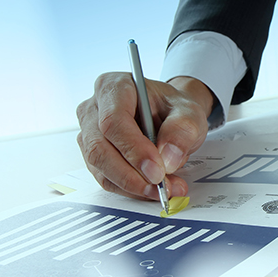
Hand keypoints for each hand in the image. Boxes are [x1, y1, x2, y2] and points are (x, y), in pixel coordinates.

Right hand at [76, 74, 213, 199]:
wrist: (169, 115)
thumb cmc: (172, 108)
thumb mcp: (188, 112)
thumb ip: (182, 130)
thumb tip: (167, 159)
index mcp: (114, 87)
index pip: (113, 121)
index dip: (133, 149)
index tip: (157, 170)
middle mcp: (94, 108)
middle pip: (99, 148)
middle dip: (131, 174)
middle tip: (160, 186)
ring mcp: (89, 133)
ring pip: (99, 167)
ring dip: (131, 185)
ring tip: (163, 189)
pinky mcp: (93, 155)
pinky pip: (105, 178)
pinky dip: (129, 189)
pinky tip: (151, 189)